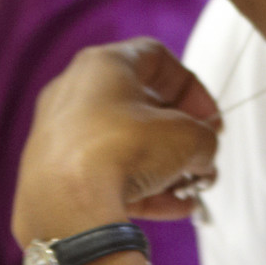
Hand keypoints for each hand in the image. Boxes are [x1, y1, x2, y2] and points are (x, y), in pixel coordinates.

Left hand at [12, 39, 222, 245]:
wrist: (70, 204)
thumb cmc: (119, 152)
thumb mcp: (186, 137)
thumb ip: (204, 138)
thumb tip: (202, 154)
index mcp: (102, 65)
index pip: (155, 58)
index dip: (190, 87)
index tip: (209, 117)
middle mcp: (74, 93)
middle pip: (139, 106)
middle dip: (179, 133)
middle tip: (200, 154)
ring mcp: (61, 135)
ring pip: (123, 145)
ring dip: (163, 165)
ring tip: (190, 188)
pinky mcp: (56, 174)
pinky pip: (106, 175)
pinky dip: (140, 187)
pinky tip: (171, 206)